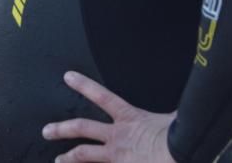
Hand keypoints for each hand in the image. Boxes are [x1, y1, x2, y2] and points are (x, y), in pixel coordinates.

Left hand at [43, 71, 176, 162]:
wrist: (180, 155)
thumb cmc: (181, 138)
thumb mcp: (176, 119)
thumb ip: (172, 116)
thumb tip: (184, 110)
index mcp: (130, 118)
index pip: (102, 96)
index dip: (83, 85)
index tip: (67, 76)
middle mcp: (118, 137)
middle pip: (83, 128)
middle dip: (62, 129)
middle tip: (47, 131)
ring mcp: (117, 156)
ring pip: (84, 154)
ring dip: (68, 157)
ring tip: (57, 160)